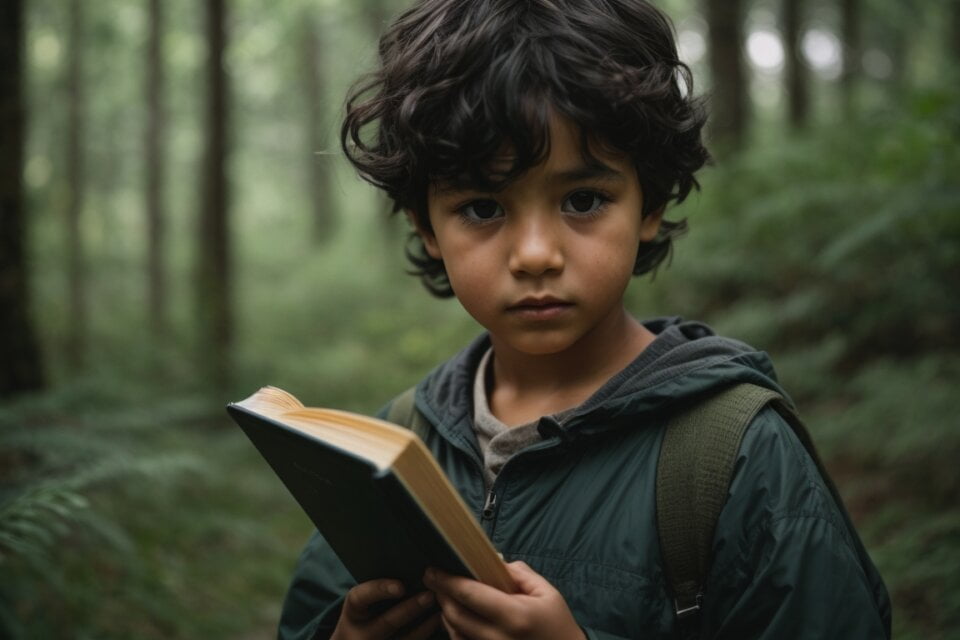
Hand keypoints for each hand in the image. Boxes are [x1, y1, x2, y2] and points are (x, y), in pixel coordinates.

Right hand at [331, 579, 440, 639]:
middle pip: (387, 622)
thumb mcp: (363, 603)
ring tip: (441, 610)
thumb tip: (409, 564)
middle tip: (430, 595)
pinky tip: (438, 623)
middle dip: (411, 608)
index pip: (360, 597)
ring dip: (425, 625)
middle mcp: (362, 634)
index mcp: (353, 612)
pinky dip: (426, 633)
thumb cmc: (365, 614)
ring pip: (405, 639)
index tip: (401, 586)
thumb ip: (379, 589)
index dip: (380, 590)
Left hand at [423, 561, 585, 639]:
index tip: (432, 570)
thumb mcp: (546, 593)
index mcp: (514, 616)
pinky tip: (457, 617)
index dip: (447, 581)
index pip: (470, 595)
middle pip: (455, 615)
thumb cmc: (558, 625)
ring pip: (453, 633)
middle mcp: (498, 639)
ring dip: (445, 613)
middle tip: (434, 580)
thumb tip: (492, 559)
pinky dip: (454, 630)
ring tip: (446, 596)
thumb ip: (518, 574)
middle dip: (441, 595)